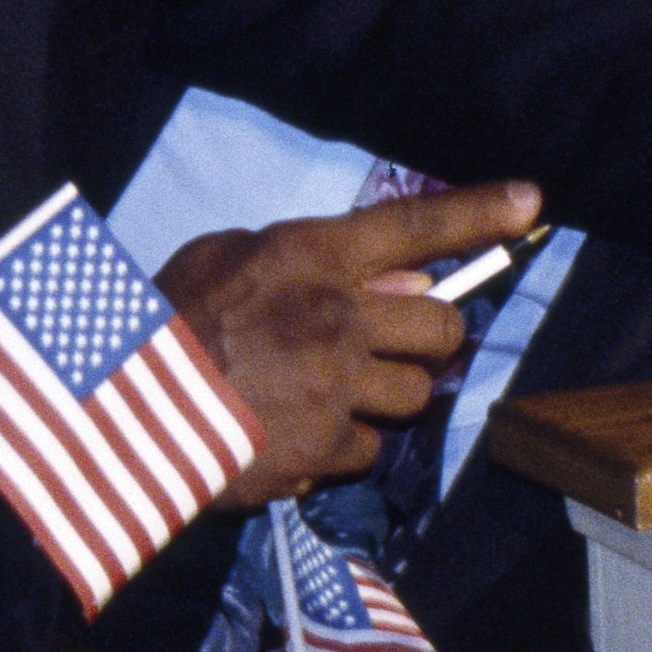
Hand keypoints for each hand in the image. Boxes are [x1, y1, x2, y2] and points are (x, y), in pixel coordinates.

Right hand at [160, 183, 532, 502]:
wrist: (120, 413)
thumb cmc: (160, 324)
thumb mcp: (222, 259)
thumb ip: (304, 260)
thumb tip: (395, 277)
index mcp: (311, 256)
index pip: (415, 223)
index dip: (479, 211)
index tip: (531, 201)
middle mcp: (339, 316)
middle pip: (441, 327)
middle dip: (428, 340)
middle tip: (388, 347)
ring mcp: (339, 385)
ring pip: (416, 395)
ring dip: (386, 398)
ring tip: (326, 397)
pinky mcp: (328, 448)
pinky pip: (368, 450)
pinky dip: (339, 449)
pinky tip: (292, 438)